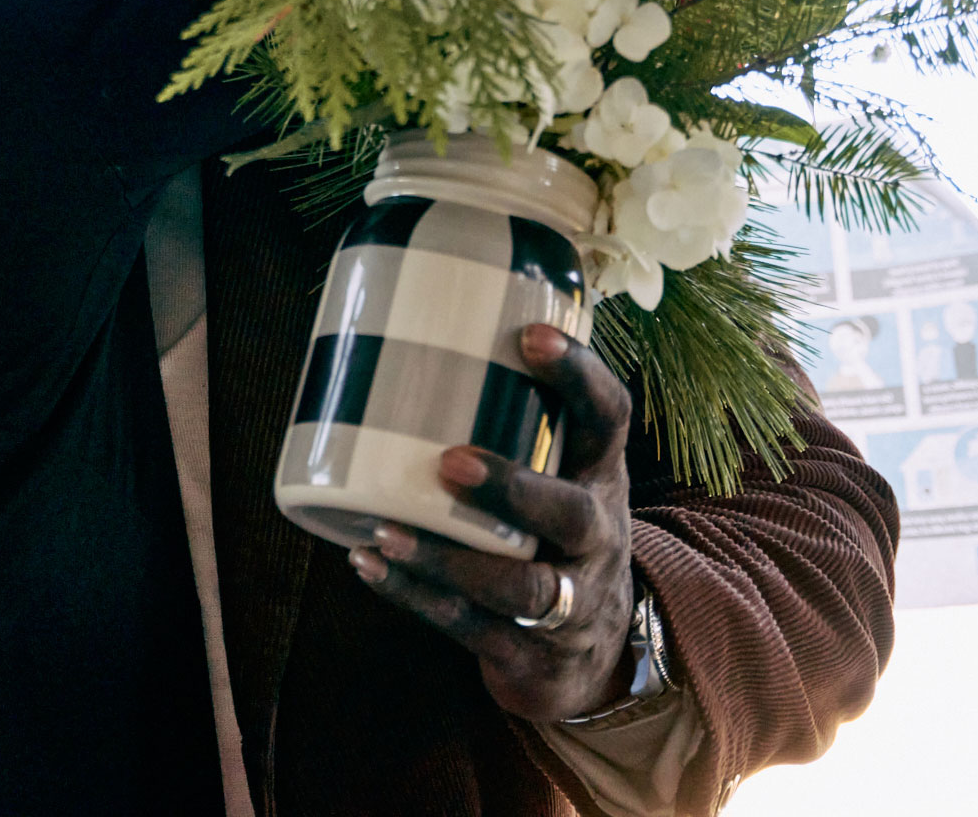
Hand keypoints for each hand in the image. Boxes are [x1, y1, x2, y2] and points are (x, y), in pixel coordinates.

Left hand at [346, 323, 638, 722]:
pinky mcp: (530, 651)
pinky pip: (472, 628)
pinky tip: (369, 563)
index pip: (609, 418)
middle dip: (513, 489)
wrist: (591, 652)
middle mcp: (596, 538)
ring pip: (521, 588)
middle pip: (572, 515)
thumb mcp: (556, 471)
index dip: (579, 375)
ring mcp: (570, 602)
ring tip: (386, 530)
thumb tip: (401, 325)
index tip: (531, 336)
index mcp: (600, 476)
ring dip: (449, 560)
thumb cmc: (549, 528)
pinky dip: (415, 598)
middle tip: (448, 461)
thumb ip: (507, 416)